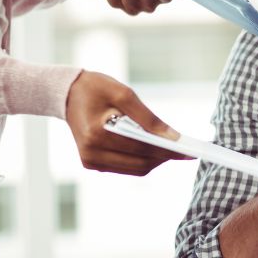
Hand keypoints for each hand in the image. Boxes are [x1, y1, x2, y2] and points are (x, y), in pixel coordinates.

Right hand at [65, 71, 189, 174]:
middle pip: (141, 163)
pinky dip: (143, 160)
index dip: (167, 150)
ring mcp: (91, 161)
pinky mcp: (92, 164)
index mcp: (97, 134)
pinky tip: (155, 149)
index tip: (189, 151)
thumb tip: (173, 138)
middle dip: (165, 157)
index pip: (141, 148)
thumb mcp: (124, 94)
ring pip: (136, 169)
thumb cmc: (97, 89)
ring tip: (173, 150)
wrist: (67, 94)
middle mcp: (91, 153)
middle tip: (186, 151)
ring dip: (156, 160)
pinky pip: (126, 167)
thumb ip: (149, 118)